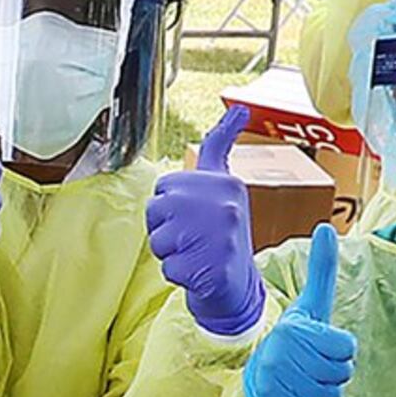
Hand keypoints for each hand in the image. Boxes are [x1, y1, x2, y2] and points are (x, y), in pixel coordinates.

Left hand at [145, 105, 266, 335]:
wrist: (238, 288)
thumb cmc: (222, 235)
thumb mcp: (224, 185)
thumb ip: (220, 146)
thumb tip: (239, 108)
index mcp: (225, 183)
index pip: (164, 187)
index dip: (171, 206)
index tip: (197, 216)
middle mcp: (224, 205)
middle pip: (156, 211)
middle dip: (165, 229)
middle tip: (193, 239)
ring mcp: (218, 237)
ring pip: (157, 240)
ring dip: (170, 253)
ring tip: (196, 255)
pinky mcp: (209, 268)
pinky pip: (166, 268)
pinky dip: (177, 275)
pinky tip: (199, 273)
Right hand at [241, 223, 355, 396]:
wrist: (259, 380)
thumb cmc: (293, 340)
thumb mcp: (309, 305)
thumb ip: (321, 270)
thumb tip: (327, 227)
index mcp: (293, 329)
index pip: (346, 348)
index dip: (342, 350)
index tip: (324, 345)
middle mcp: (280, 355)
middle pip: (341, 373)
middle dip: (335, 373)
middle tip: (315, 365)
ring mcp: (276, 383)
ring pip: (331, 395)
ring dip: (325, 391)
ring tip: (307, 380)